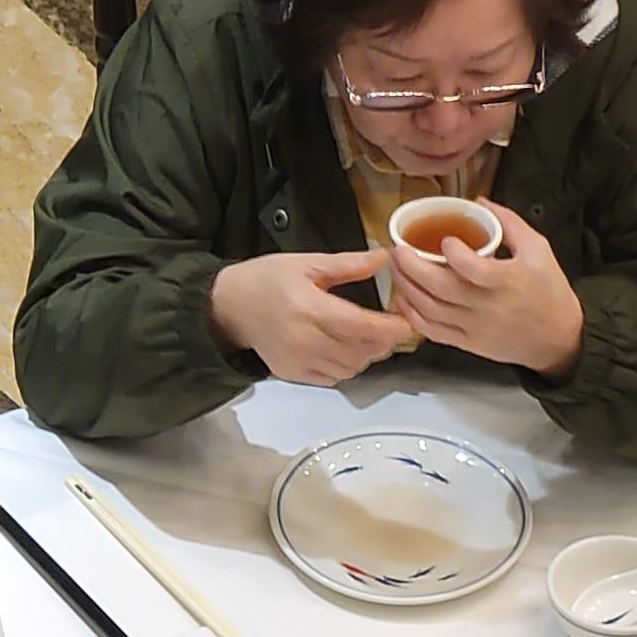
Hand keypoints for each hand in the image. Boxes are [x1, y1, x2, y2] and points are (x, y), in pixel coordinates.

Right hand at [209, 250, 412, 386]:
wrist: (228, 308)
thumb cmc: (267, 280)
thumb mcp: (307, 263)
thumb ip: (348, 264)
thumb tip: (385, 258)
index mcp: (309, 308)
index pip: (361, 326)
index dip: (390, 328)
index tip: (407, 322)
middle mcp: (304, 340)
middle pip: (360, 352)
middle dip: (383, 342)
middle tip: (390, 326)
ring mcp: (297, 362)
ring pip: (350, 369)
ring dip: (366, 356)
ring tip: (368, 337)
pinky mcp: (292, 374)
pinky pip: (332, 378)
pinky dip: (347, 367)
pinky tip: (344, 349)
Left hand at [388, 200, 583, 378]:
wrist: (557, 338)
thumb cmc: (549, 289)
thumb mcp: (538, 249)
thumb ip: (509, 223)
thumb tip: (479, 202)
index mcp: (508, 280)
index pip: (474, 269)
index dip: (454, 255)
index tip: (444, 240)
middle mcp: (487, 306)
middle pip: (440, 288)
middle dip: (411, 267)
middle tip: (397, 249)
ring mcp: (474, 327)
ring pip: (430, 309)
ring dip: (406, 288)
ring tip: (395, 267)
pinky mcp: (467, 343)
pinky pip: (432, 331)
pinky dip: (412, 316)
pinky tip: (402, 299)